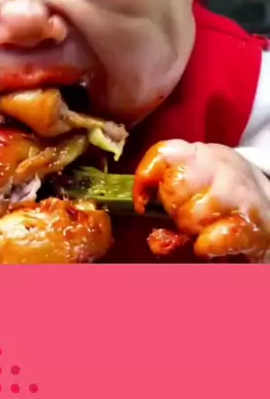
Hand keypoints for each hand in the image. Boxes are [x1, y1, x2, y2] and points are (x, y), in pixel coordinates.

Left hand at [133, 140, 269, 260]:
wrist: (269, 209)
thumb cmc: (221, 198)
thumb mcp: (196, 190)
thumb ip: (169, 206)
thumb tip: (155, 240)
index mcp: (199, 154)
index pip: (164, 153)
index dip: (146, 178)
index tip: (141, 202)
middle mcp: (219, 165)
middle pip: (175, 186)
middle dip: (172, 208)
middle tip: (185, 216)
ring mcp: (238, 190)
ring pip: (193, 212)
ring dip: (191, 228)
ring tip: (202, 228)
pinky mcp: (251, 219)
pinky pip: (218, 234)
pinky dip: (207, 244)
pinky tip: (208, 244)